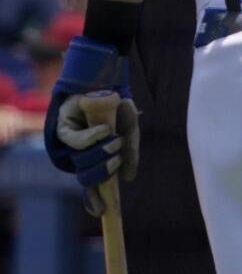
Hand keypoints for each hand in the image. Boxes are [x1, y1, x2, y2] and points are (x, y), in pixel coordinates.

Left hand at [43, 38, 139, 215]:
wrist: (108, 80)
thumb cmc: (118, 105)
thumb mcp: (130, 130)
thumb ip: (130, 153)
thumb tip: (128, 178)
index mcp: (96, 156)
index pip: (92, 183)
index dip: (95, 198)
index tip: (103, 210)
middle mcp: (81, 153)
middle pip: (87, 176)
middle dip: (104, 171)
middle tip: (117, 158)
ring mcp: (70, 143)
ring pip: (81, 162)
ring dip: (101, 154)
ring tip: (115, 141)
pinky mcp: (62, 130)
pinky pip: (76, 143)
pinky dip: (92, 138)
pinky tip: (104, 131)